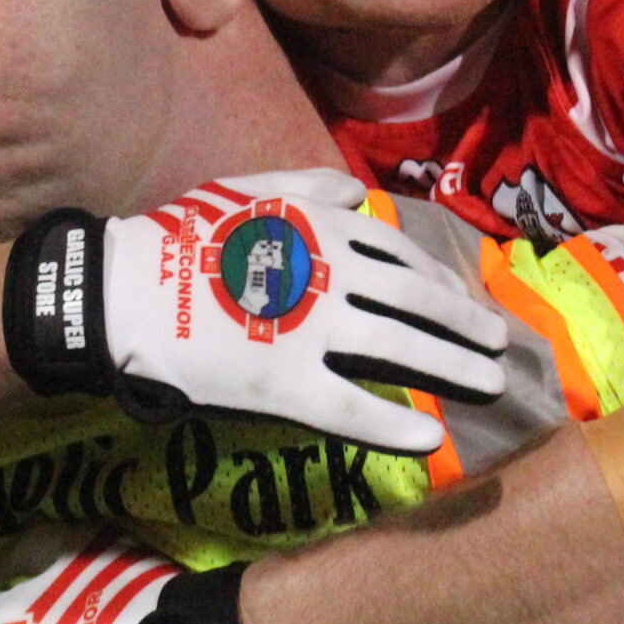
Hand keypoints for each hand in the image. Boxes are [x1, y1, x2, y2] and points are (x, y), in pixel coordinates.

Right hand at [1, 170, 507, 454]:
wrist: (123, 288)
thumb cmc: (182, 237)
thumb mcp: (248, 189)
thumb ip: (310, 186)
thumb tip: (361, 195)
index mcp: (323, 229)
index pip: (402, 255)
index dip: (443, 280)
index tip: (469, 300)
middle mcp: (331, 276)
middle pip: (417, 302)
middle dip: (466, 323)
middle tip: (500, 345)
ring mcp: (312, 330)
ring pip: (401, 349)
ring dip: (452, 367)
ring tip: (490, 385)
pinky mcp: (286, 382)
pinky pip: (352, 407)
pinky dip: (394, 423)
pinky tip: (430, 437)